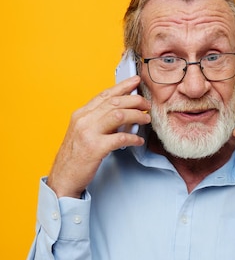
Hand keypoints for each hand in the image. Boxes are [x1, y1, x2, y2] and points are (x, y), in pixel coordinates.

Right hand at [47, 76, 150, 197]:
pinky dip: (133, 137)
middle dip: (134, 100)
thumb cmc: (75, 158)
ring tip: (146, 118)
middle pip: (114, 102)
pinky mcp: (95, 148)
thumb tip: (120, 113)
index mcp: (81, 114)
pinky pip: (120, 138)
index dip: (122, 87)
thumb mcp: (82, 133)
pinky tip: (138, 140)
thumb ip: (97, 121)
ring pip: (118, 115)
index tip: (135, 82)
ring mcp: (88, 133)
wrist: (63, 178)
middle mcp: (83, 120)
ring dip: (136, 115)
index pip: (104, 95)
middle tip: (146, 104)